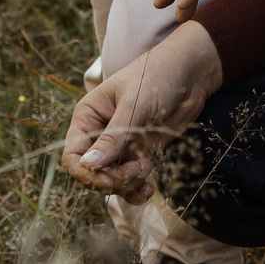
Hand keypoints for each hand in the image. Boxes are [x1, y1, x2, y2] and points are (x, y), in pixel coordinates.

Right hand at [63, 21, 224, 198]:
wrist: (191, 73)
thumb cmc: (156, 76)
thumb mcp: (134, 105)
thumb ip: (113, 137)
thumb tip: (88, 165)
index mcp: (88, 117)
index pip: (73, 155)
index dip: (86, 172)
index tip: (109, 176)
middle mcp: (99, 134)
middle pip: (92, 173)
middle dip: (112, 179)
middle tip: (137, 170)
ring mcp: (120, 146)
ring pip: (111, 180)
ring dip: (126, 185)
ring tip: (147, 170)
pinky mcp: (140, 153)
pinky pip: (130, 180)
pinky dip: (136, 189)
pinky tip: (148, 188)